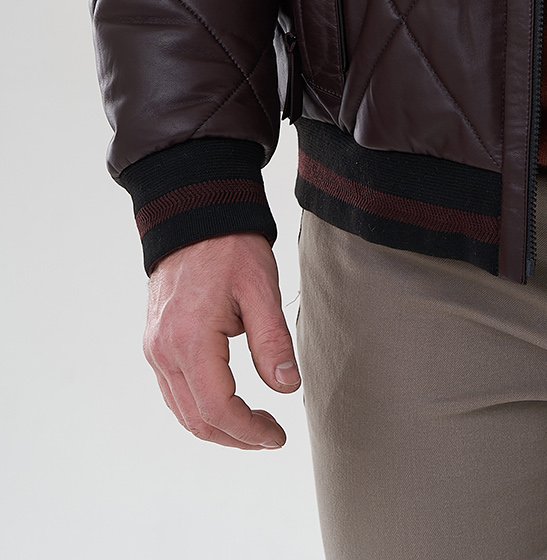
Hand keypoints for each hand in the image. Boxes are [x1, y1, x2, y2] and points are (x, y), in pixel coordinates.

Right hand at [143, 232, 299, 449]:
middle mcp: (164, 350)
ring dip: (217, 427)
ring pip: (181, 411)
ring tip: (253, 425)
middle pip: (196, 419)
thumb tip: (286, 387)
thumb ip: (272, 340)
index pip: (218, 409)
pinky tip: (227, 403)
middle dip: (235, 436)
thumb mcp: (261, 287)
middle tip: (270, 435)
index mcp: (190, 339)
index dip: (249, 431)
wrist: (194, 214)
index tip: (277, 436)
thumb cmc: (230, 245)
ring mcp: (155, 348)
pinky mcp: (155, 343)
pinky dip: (199, 408)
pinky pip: (173, 391)